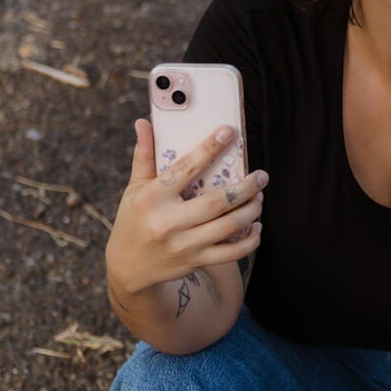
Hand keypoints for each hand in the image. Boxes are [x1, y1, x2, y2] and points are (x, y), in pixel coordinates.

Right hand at [105, 120, 264, 300]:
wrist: (129, 267)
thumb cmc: (133, 220)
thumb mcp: (134, 189)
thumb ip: (144, 156)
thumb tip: (143, 123)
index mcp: (152, 198)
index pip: (185, 168)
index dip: (209, 148)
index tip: (229, 132)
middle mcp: (168, 222)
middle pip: (217, 202)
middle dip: (245, 187)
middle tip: (261, 176)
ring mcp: (184, 245)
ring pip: (229, 226)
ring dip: (251, 210)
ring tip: (259, 196)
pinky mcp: (196, 261)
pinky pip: (232, 253)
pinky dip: (250, 240)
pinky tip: (256, 226)